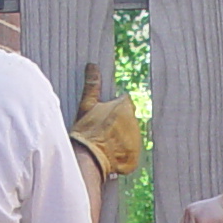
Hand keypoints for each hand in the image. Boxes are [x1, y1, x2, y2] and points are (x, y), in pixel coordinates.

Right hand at [68, 63, 142, 178]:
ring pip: (130, 136)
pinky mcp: (135, 156)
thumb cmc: (86, 131)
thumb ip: (92, 85)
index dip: (115, 109)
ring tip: (104, 145)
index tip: (106, 116)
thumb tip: (92, 65)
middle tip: (103, 132)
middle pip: (128, 120)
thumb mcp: (87, 105)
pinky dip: (122, 154)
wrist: (88, 158)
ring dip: (121, 139)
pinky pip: (130, 154)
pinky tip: (109, 155)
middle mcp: (134, 122)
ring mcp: (136, 140)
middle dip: (119, 124)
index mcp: (124, 106)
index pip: (124, 103)